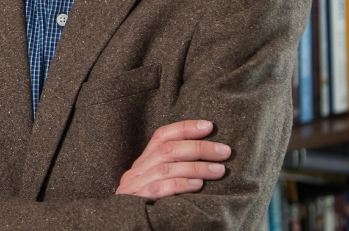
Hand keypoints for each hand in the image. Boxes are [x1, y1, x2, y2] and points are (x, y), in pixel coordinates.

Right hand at [115, 119, 230, 201]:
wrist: (124, 225)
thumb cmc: (147, 202)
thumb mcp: (156, 181)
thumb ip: (173, 168)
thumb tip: (207, 156)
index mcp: (143, 161)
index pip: (162, 136)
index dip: (185, 128)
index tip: (209, 126)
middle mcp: (138, 170)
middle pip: (169, 150)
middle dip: (199, 148)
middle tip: (224, 151)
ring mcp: (137, 185)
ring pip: (168, 168)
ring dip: (197, 167)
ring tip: (219, 170)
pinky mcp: (139, 199)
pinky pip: (161, 189)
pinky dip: (182, 184)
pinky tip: (199, 185)